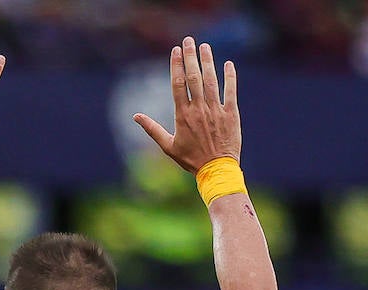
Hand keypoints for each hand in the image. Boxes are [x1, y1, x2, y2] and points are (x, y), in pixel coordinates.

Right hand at [134, 37, 240, 172]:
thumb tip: (136, 116)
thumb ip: (152, 129)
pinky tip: (228, 64)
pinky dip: (230, 76)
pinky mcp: (231, 114)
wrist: (217, 169)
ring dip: (208, 62)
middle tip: (189, 40)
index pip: (178, 84)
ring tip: (205, 47)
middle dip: (191, 57)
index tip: (175, 50)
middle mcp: (199, 109)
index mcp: (183, 116)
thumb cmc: (191, 159)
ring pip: (212, 81)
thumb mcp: (168, 146)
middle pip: (194, 77)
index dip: (176, 65)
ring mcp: (216, 110)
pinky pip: (231, 91)